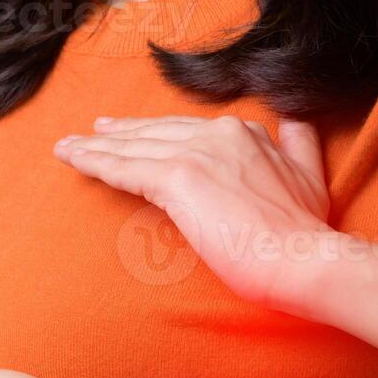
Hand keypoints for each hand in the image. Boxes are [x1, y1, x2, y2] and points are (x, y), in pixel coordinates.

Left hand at [55, 115, 332, 310]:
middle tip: (92, 132)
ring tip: (67, 147)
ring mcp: (197, 153)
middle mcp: (219, 134)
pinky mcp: (179, 178)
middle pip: (155, 132)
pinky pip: (125, 168)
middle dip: (120, 133)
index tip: (133, 131)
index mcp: (245, 133)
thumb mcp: (310, 173)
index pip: (187, 129)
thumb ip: (297, 142)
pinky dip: (95, 162)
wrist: (303, 256)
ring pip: (134, 147)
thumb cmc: (305, 231)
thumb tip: (294, 121)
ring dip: (95, 147)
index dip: (156, 130)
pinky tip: (72, 159)